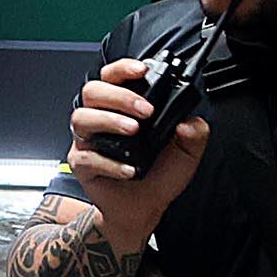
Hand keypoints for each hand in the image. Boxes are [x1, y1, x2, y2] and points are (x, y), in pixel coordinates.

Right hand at [63, 59, 208, 249]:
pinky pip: (87, 156)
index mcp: (121, 108)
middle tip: (145, 111)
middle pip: (93, 91)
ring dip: (109, 120)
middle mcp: (100, 118)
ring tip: (133, 131)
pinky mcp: (82, 164)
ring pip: (82, 118)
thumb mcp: (186, 152)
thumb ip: (194, 133)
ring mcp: (88, 140)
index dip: (124, 68)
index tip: (142, 70)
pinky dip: (110, 162)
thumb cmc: (159, 175)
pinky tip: (130, 169)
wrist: (144, 208)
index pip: (114, 77)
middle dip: (119, 96)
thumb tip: (188, 122)